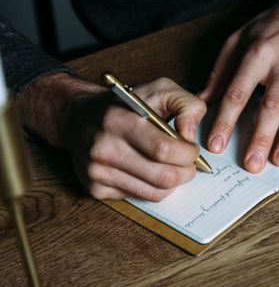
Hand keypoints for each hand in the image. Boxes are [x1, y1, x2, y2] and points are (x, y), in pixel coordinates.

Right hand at [19, 73, 206, 201]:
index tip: (192, 149)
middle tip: (190, 164)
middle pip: (161, 176)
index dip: (187, 153)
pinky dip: (153, 188)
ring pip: (153, 192)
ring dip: (173, 183)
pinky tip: (151, 171)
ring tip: (174, 167)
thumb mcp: (158, 89)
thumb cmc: (125, 104)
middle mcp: (103, 148)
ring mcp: (96, 171)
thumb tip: (191, 134)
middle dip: (186, 172)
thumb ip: (186, 103)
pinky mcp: (94, 188)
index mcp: (118, 120)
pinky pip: (138, 197)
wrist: (79, 118)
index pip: (163, 149)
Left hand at [199, 0, 278, 171]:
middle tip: (251, 164)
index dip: (226, 121)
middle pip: (271, 105)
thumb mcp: (236, 41)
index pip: (237, 92)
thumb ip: (219, 74)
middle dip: (261, 137)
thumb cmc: (268, 29)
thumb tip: (200, 103)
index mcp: (257, 54)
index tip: (216, 145)